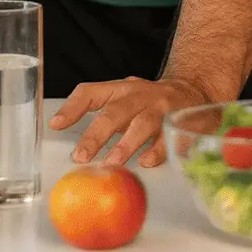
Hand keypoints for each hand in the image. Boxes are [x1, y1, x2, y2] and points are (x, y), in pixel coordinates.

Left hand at [49, 76, 209, 168]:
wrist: (195, 90)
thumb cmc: (150, 101)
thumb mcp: (124, 98)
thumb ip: (101, 114)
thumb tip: (73, 141)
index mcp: (121, 89)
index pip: (91, 91)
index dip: (73, 106)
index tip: (56, 124)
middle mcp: (140, 96)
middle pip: (116, 111)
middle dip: (97, 134)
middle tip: (82, 156)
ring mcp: (161, 109)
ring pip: (142, 124)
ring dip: (126, 144)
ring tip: (112, 162)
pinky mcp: (180, 124)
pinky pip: (169, 138)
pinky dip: (157, 151)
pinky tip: (146, 162)